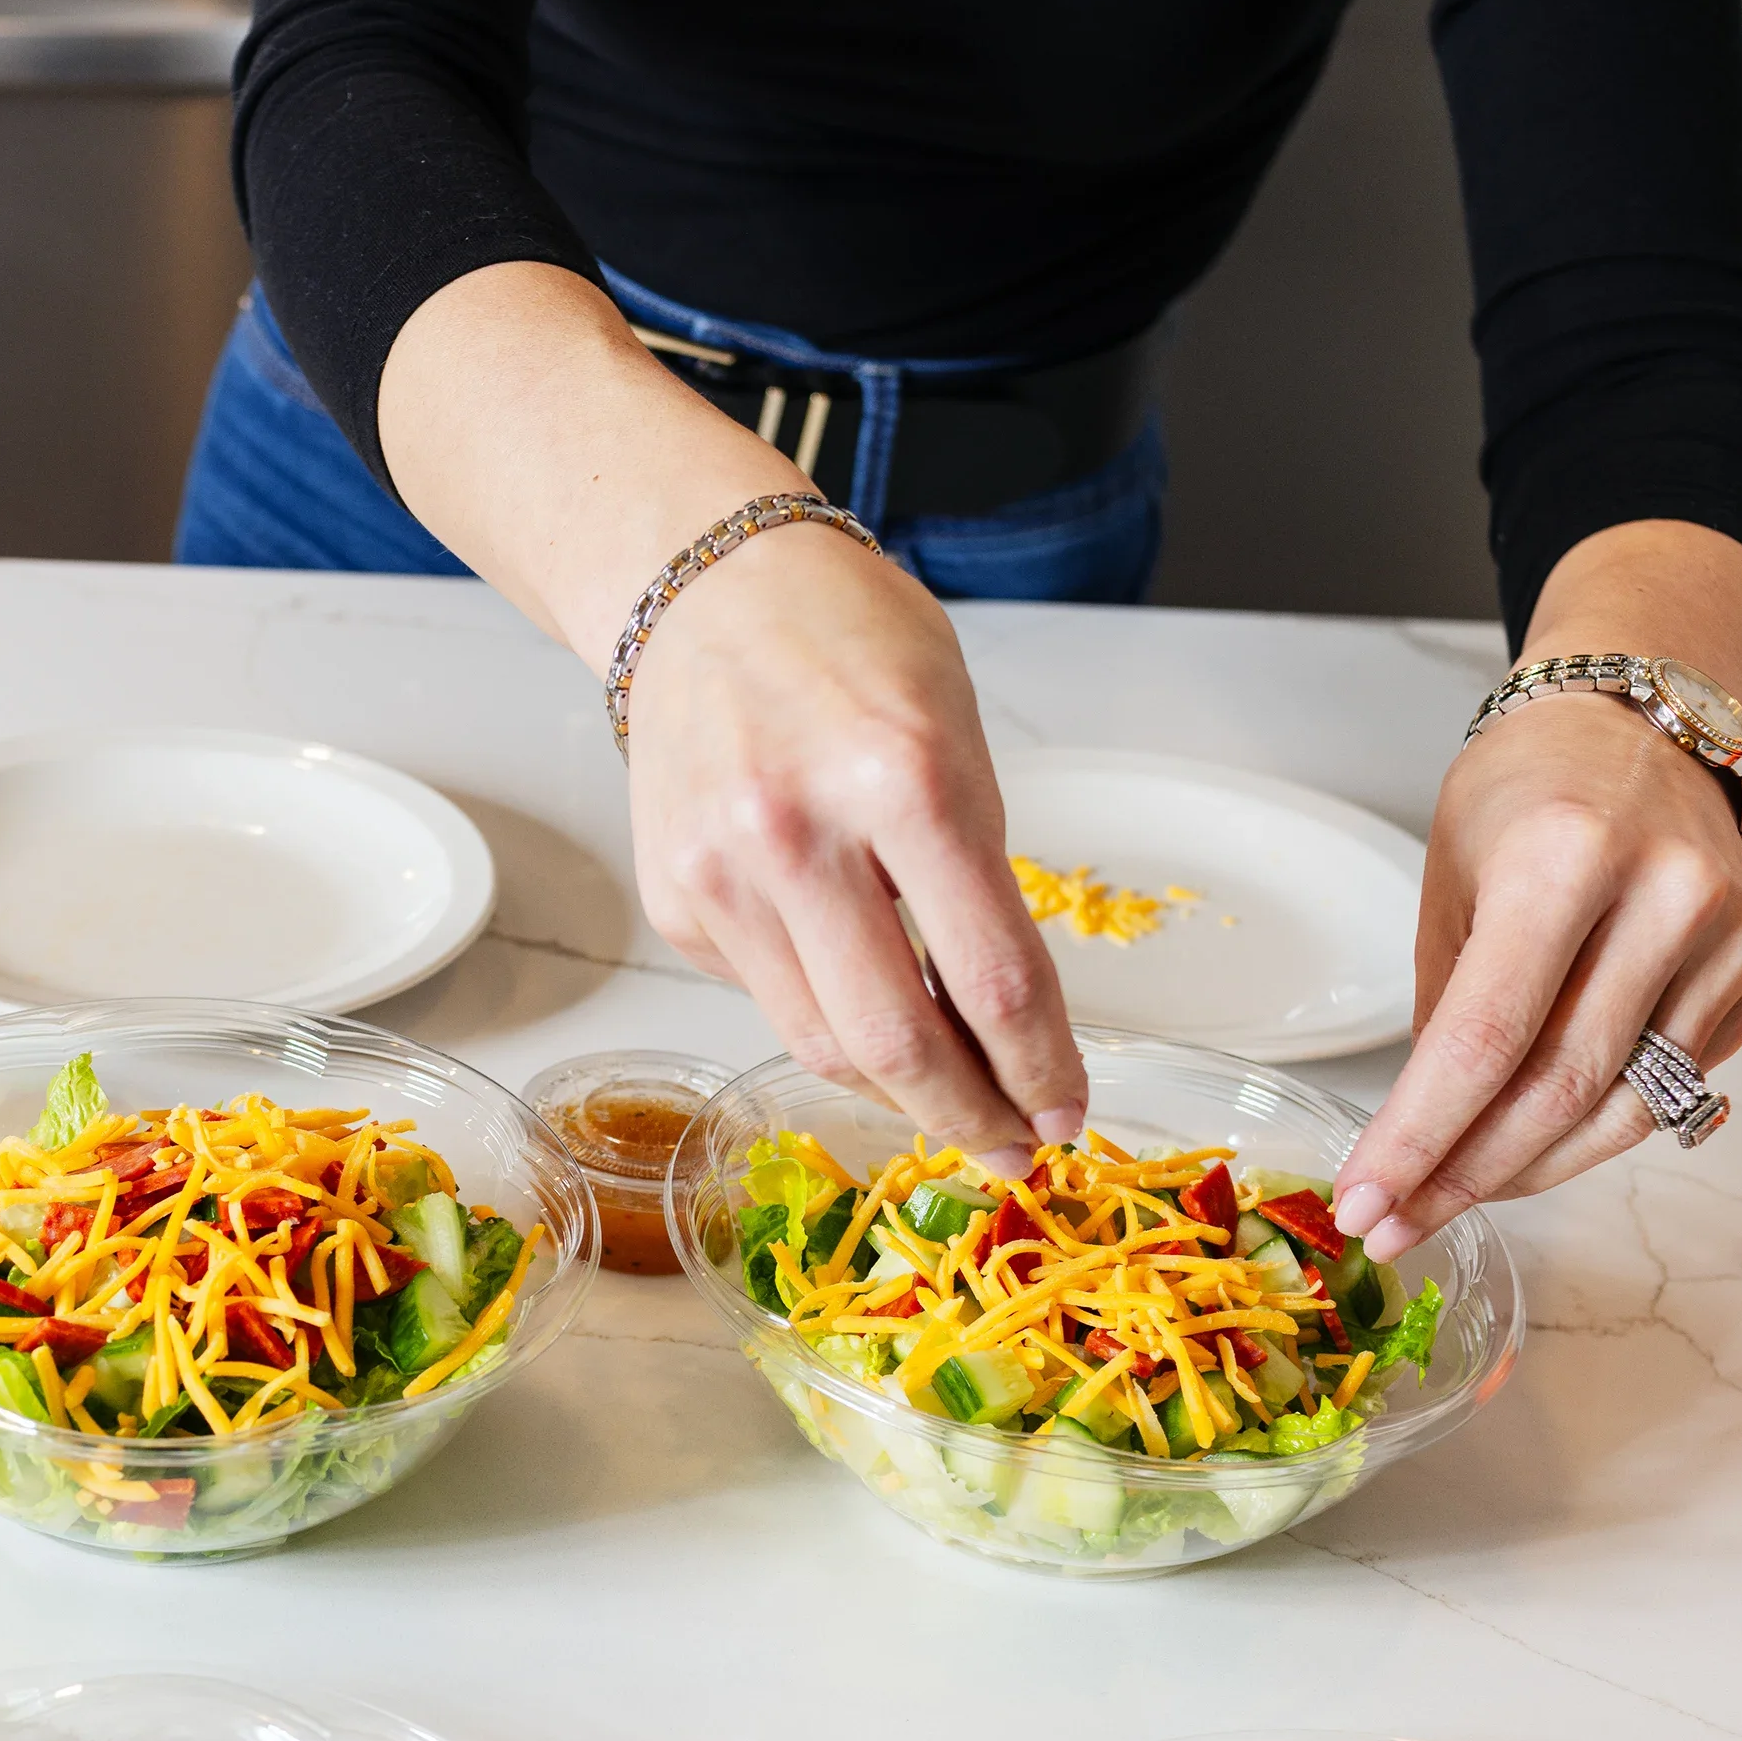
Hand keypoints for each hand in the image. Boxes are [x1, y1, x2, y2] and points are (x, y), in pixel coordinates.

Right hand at [625, 523, 1087, 1173]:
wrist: (705, 589)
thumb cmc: (851, 643)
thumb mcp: (955, 734)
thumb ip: (972, 872)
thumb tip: (997, 1022)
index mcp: (903, 782)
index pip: (993, 978)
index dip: (1041, 1068)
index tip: (1066, 1113)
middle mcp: (798, 835)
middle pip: (896, 1043)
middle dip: (971, 1118)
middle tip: (1013, 1151)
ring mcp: (721, 874)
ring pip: (821, 1042)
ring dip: (898, 1089)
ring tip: (948, 1099)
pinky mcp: (674, 900)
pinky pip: (766, 995)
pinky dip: (822, 1010)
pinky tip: (851, 982)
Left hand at [1333, 530, 1741, 1256]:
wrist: (1636, 726)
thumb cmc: (1521, 794)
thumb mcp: (1450, 880)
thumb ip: (1446, 1009)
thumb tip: (1419, 1141)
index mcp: (1564, 860)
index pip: (1486, 1039)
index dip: (1422, 1138)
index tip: (1366, 1204)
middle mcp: (1662, 899)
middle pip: (1559, 1089)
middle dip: (1466, 1174)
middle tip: (1395, 1224)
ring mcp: (1725, 940)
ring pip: (1625, 1108)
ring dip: (1529, 1170)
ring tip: (1449, 1198)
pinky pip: (1672, 1087)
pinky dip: (1594, 1128)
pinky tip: (1531, 1142)